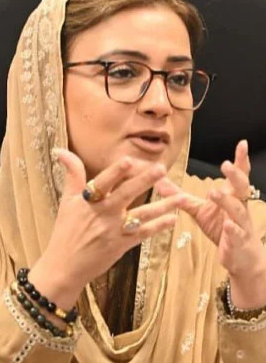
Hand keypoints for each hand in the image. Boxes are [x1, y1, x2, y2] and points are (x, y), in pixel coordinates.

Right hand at [32, 149, 183, 306]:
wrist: (64, 266)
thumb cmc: (65, 231)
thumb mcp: (66, 201)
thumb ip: (72, 175)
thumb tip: (61, 151)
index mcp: (87, 202)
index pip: (102, 182)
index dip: (115, 172)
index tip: (129, 160)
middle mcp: (102, 214)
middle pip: (126, 194)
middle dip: (144, 181)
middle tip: (161, 169)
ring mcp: (114, 230)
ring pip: (141, 215)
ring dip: (162, 206)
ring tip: (180, 197)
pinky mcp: (122, 245)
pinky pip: (143, 234)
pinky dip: (159, 226)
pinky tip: (173, 219)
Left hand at [156, 140, 265, 278]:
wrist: (240, 257)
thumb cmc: (221, 228)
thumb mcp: (199, 210)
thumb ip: (180, 196)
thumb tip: (158, 182)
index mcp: (232, 197)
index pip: (239, 176)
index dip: (240, 160)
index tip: (241, 143)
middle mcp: (239, 207)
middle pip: (242, 188)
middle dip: (235, 175)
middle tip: (225, 164)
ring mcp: (241, 224)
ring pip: (238, 210)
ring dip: (227, 201)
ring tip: (214, 192)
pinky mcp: (239, 241)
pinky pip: (237, 234)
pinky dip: (232, 229)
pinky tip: (227, 225)